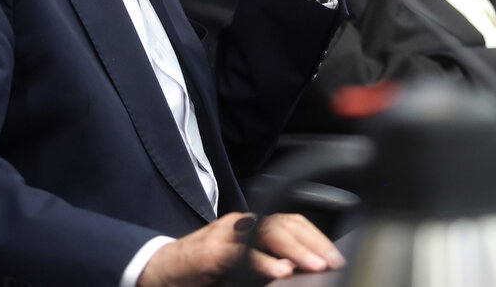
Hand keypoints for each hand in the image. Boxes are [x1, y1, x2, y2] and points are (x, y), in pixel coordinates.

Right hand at [137, 212, 342, 286]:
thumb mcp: (240, 267)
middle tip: (332, 262)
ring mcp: (225, 236)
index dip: (315, 236)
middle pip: (282, 223)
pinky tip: (280, 271)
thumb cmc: (201, 272)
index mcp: (250, 227)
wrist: (160, 272)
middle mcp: (240, 225)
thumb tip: (300, 273)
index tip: (335, 257)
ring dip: (294, 249)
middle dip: (312, 242)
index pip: (289, 221)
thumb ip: (266, 265)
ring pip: (265, 232)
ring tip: (314, 266)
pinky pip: (241, 253)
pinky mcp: (211, 253)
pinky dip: (262, 261)